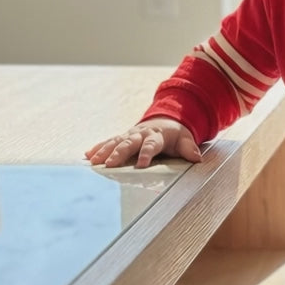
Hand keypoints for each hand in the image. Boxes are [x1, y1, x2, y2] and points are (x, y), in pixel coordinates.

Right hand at [85, 117, 202, 168]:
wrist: (165, 120)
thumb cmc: (175, 134)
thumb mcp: (185, 140)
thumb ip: (189, 149)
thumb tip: (197, 158)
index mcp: (156, 136)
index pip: (151, 145)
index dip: (146, 154)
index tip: (141, 165)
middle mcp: (140, 134)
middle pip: (128, 143)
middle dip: (118, 153)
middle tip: (109, 164)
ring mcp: (129, 135)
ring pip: (115, 142)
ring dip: (104, 151)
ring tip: (94, 161)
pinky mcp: (122, 137)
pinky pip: (108, 142)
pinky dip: (98, 147)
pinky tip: (88, 155)